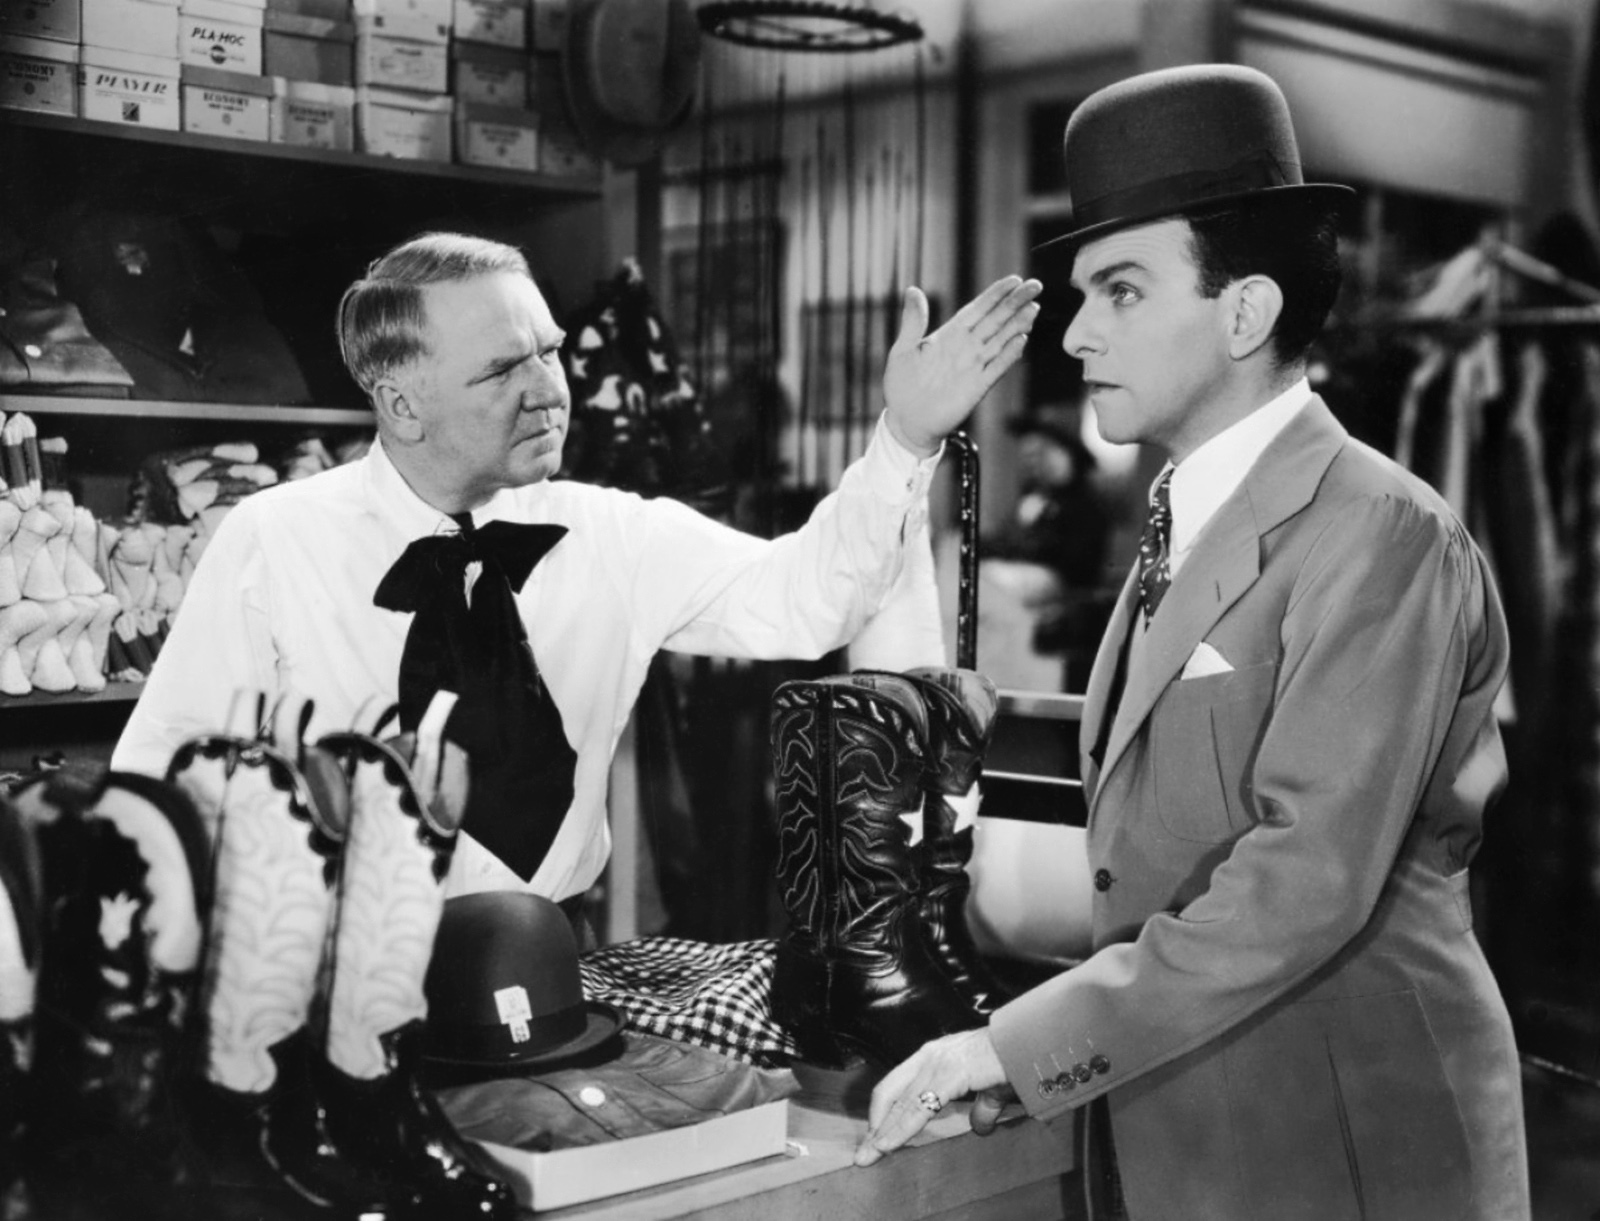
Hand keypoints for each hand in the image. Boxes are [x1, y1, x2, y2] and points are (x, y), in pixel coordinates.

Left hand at [853, 1027, 1013, 1166]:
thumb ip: (981, 1108)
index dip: (883, 1113)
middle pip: (889, 1094)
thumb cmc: (1010, 1061)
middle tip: (863, 1154)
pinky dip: (900, 1128)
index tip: (874, 1137)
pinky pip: (918, 1108)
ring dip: (884, 1132)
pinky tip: (889, 1143)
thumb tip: (979, 1127)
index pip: (896, 1086)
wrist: (1027, 1044)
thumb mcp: (990, 1088)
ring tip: (870, 1155)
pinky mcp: (948, 1074)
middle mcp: (927, 1056)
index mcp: (932, 1056)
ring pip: (900, 1104)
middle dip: (875, 1126)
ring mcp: (936, 1063)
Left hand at [882, 276, 1043, 456]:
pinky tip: (1021, 340)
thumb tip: (912, 290)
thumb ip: (913, 321)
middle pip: (996, 320)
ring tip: (1033, 308)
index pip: (978, 309)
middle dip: (1015, 303)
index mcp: (950, 335)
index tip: (1014, 280)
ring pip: (1001, 340)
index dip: (995, 295)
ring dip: (1017, 325)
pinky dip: (1009, 354)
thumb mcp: (904, 350)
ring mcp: (974, 366)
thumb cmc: (902, 386)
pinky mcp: (977, 387)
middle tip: (1035, 285)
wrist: (906, 421)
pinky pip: (996, 367)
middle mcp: (966, 347)